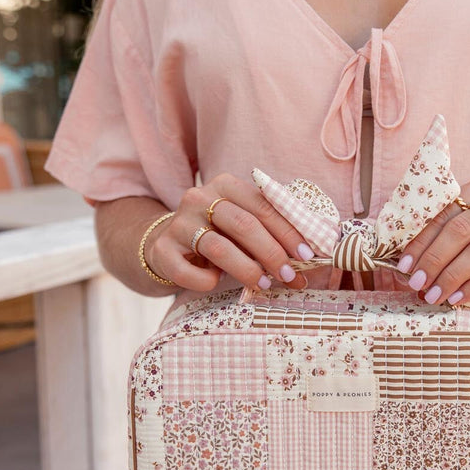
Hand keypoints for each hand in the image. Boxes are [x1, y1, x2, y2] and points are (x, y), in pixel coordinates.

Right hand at [144, 174, 314, 291]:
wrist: (166, 244)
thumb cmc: (217, 235)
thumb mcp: (241, 225)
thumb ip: (270, 234)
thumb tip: (307, 260)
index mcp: (225, 185)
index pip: (263, 206)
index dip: (287, 231)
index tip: (306, 255)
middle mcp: (199, 198)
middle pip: (243, 224)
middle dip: (271, 252)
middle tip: (288, 274)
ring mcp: (178, 223)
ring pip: (219, 248)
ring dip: (247, 269)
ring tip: (263, 285)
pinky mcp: (162, 250)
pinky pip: (188, 271)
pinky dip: (206, 281)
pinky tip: (215, 283)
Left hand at [393, 178, 469, 304]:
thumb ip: (451, 230)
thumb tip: (409, 263)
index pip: (444, 213)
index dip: (420, 241)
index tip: (403, 265)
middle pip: (459, 230)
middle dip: (432, 259)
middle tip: (415, 283)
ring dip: (450, 277)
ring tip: (433, 295)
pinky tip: (457, 298)